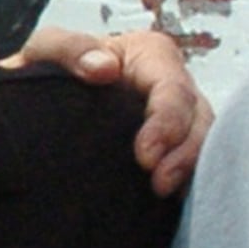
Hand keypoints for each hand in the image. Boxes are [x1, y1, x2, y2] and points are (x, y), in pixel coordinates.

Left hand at [7, 24, 211, 195]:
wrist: (47, 98)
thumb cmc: (56, 67)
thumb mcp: (49, 48)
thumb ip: (68, 48)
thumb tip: (102, 68)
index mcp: (151, 56)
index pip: (173, 89)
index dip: (167, 122)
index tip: (145, 156)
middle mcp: (174, 87)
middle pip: (198, 120)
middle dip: (185, 154)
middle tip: (159, 183)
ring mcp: (180, 119)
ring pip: (201, 144)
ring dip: (188, 170)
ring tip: (164, 192)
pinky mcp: (174, 147)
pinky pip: (192, 164)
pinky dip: (186, 180)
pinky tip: (171, 199)